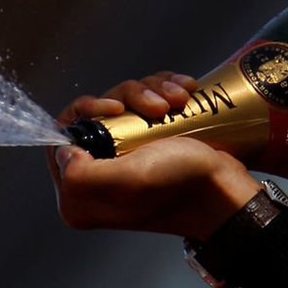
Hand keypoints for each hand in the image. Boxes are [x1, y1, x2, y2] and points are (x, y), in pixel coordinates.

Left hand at [47, 72, 261, 238]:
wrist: (225, 188)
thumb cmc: (181, 186)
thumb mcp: (126, 182)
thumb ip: (80, 174)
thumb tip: (63, 151)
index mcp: (81, 196)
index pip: (61, 138)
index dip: (86, 112)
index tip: (117, 109)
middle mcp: (99, 178)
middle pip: (97, 113)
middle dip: (129, 99)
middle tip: (157, 108)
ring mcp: (126, 159)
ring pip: (125, 103)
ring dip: (153, 93)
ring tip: (177, 103)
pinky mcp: (150, 144)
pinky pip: (148, 102)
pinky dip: (166, 91)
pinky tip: (184, 95)